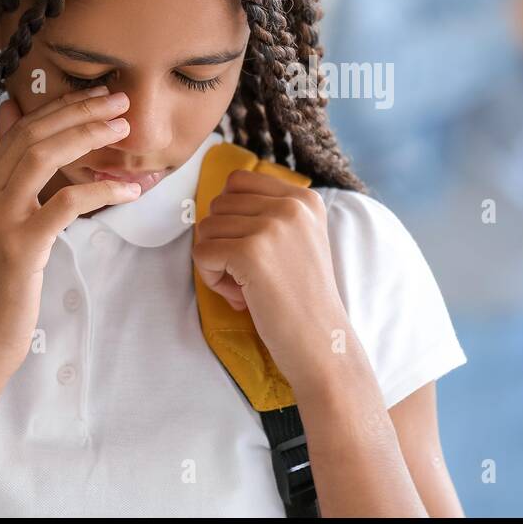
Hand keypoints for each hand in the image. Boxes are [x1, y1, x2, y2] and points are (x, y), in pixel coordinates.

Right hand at [0, 86, 142, 380]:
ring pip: (43, 157)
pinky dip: (100, 191)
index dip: (61, 106)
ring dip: (88, 136)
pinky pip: (64, 204)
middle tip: (120, 99)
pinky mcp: (20, 248)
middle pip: (33, 134)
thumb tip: (11, 112)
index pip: (21, 129)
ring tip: (124, 129)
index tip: (98, 93)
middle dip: (80, 110)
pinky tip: (128, 191)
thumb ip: (7, 169)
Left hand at [191, 171, 350, 393]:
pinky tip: (239, 295)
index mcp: (304, 198)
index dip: (232, 217)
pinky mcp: (251, 252)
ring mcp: (271, 226)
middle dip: (224, 240)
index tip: (255, 249)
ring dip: (217, 261)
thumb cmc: (302, 297)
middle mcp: (291, 205)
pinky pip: (202, 252)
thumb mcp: (299, 239)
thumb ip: (268, 213)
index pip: (238, 182)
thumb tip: (216, 200)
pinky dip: (211, 277)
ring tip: (246, 286)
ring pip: (206, 228)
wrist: (321, 341)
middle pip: (218, 205)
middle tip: (249, 274)